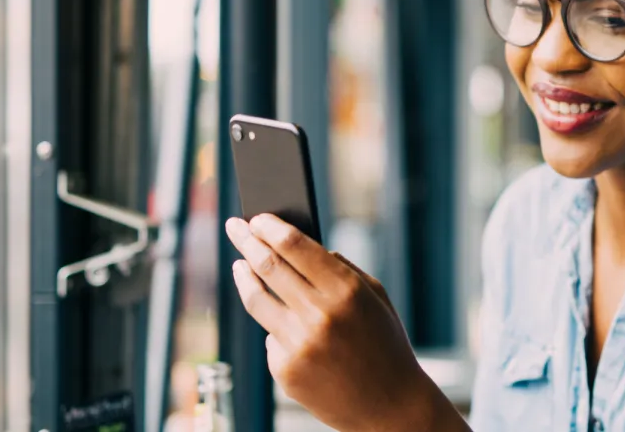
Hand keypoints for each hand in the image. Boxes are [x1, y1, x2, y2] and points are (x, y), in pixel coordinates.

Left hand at [225, 214, 448, 431]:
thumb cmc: (385, 345)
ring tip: (238, 265)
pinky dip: (276, 326)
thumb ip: (342, 269)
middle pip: (268, 266)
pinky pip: (271, 337)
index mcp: (346, 291)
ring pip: (256, 299)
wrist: (390, 406)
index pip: (294, 246)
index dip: (270, 227)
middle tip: (234, 227)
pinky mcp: (285, 370)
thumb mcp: (376, 298)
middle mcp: (319, 315)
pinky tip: (284, 325)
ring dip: (243, 276)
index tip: (256, 217)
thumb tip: (303, 247)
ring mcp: (298, 345)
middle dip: (246, 241)